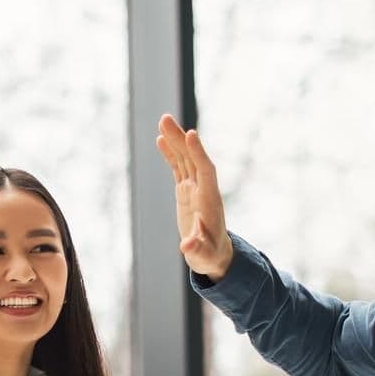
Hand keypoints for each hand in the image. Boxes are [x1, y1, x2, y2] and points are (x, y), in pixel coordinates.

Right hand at [155, 114, 234, 280]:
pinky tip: (160, 139)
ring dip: (174, 140)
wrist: (214, 255)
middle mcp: (203, 189)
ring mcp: (194, 188)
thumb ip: (196, 250)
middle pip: (193, 158)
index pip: (205, 171)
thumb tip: (186, 247)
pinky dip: (170, 153)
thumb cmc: (209, 256)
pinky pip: (178, 167)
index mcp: (209, 201)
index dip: (198, 153)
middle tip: (165, 119)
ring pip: (185, 158)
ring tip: (162, 120)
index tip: (190, 134)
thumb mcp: (203, 256)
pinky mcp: (186, 191)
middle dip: (180, 139)